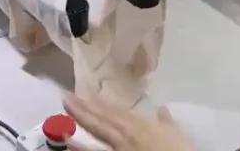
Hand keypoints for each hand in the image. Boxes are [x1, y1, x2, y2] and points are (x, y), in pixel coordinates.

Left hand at [63, 94, 195, 150]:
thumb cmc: (178, 150)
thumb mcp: (177, 133)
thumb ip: (166, 122)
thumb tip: (163, 109)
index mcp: (137, 125)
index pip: (112, 111)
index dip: (96, 103)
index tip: (82, 95)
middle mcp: (123, 137)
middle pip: (98, 122)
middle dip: (81, 110)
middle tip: (65, 98)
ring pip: (94, 142)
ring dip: (78, 133)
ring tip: (61, 125)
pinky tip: (71, 147)